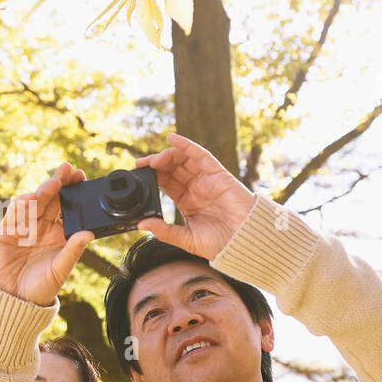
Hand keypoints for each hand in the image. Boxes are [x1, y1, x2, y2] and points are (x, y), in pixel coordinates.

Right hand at [0, 163, 93, 305]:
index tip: (82, 178)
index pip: (68, 208)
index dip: (74, 192)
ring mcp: (24, 227)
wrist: (12, 301)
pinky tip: (32, 197)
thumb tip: (89, 234)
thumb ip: (72, 252)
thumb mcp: (60, 271)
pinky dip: (22, 204)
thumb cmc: (40, 289)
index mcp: (59, 235)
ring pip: (35, 202)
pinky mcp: (6, 230)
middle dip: (60, 183)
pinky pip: (14, 213)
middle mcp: (42, 228)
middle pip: (52, 199)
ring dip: (44, 190)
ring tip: (54, 182)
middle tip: (69, 169)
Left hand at [133, 133, 256, 259]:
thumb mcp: (187, 239)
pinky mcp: (218, 174)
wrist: (245, 241)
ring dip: (167, 155)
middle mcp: (195, 187)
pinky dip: (187, 145)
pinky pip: (201, 155)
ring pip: (183, 159)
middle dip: (156, 164)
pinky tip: (172, 138)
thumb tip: (142, 224)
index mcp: (187, 200)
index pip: (166, 182)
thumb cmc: (220, 242)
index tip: (137, 173)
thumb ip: (165, 231)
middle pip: (172, 168)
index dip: (152, 175)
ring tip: (153, 160)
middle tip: (141, 165)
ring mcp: (206, 179)